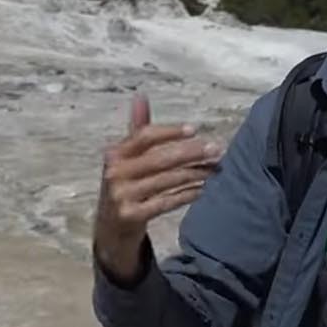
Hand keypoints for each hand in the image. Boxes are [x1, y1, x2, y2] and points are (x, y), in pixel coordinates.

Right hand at [94, 94, 219, 281]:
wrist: (110, 229)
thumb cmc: (124, 187)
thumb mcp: (125, 159)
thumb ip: (137, 130)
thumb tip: (141, 96)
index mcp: (114, 154)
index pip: (144, 136)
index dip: (170, 132)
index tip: (194, 130)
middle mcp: (115, 173)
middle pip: (160, 158)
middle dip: (191, 153)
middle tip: (216, 149)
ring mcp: (122, 196)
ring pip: (167, 180)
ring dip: (195, 174)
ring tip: (215, 169)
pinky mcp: (131, 216)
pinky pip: (166, 202)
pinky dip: (187, 195)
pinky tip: (203, 189)